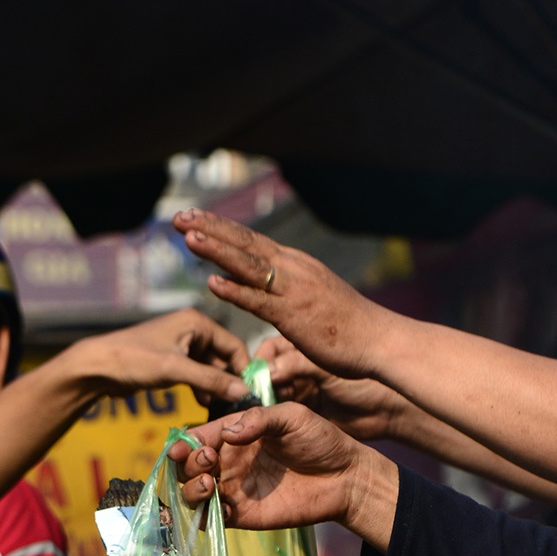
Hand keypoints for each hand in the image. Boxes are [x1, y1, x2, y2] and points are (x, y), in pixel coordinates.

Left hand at [50, 307, 250, 404]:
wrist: (97, 366)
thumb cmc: (135, 360)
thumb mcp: (176, 370)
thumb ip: (211, 380)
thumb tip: (243, 392)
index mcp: (196, 323)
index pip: (234, 344)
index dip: (244, 369)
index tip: (252, 393)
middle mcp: (192, 330)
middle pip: (224, 357)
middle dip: (230, 380)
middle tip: (237, 405)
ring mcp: (182, 346)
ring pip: (210, 368)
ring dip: (216, 387)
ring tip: (221, 407)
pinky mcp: (172, 361)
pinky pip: (196, 374)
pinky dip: (202, 388)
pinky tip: (204, 403)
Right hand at [172, 402, 400, 546]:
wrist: (344, 478)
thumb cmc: (320, 440)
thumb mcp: (292, 417)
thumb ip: (261, 420)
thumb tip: (228, 434)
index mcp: (235, 435)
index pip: (198, 438)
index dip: (184, 444)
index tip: (183, 449)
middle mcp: (228, 462)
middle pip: (188, 467)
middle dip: (188, 465)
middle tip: (209, 463)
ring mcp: (233, 490)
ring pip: (192, 494)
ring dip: (190, 490)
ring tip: (210, 486)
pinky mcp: (242, 516)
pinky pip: (211, 519)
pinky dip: (206, 516)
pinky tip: (224, 508)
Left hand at [174, 210, 393, 378]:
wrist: (378, 339)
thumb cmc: (347, 325)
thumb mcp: (311, 300)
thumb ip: (284, 293)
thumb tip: (261, 293)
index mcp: (294, 264)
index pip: (250, 240)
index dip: (220, 228)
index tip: (193, 217)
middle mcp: (291, 269)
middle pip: (243, 243)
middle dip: (209, 228)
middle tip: (178, 217)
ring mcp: (292, 290)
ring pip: (247, 265)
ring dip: (216, 250)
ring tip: (188, 237)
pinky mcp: (294, 316)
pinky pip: (259, 301)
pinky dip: (235, 291)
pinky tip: (212, 283)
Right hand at [257, 336, 412, 442]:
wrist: (389, 412)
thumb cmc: (365, 382)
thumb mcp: (327, 369)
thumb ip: (296, 365)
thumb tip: (267, 371)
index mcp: (307, 346)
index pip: (271, 348)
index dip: (261, 360)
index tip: (257, 373)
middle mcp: (302, 367)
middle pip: (268, 371)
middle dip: (261, 382)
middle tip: (260, 393)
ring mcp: (303, 390)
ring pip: (273, 393)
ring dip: (267, 399)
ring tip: (269, 406)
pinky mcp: (306, 412)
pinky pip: (282, 412)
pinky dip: (275, 415)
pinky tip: (275, 417)